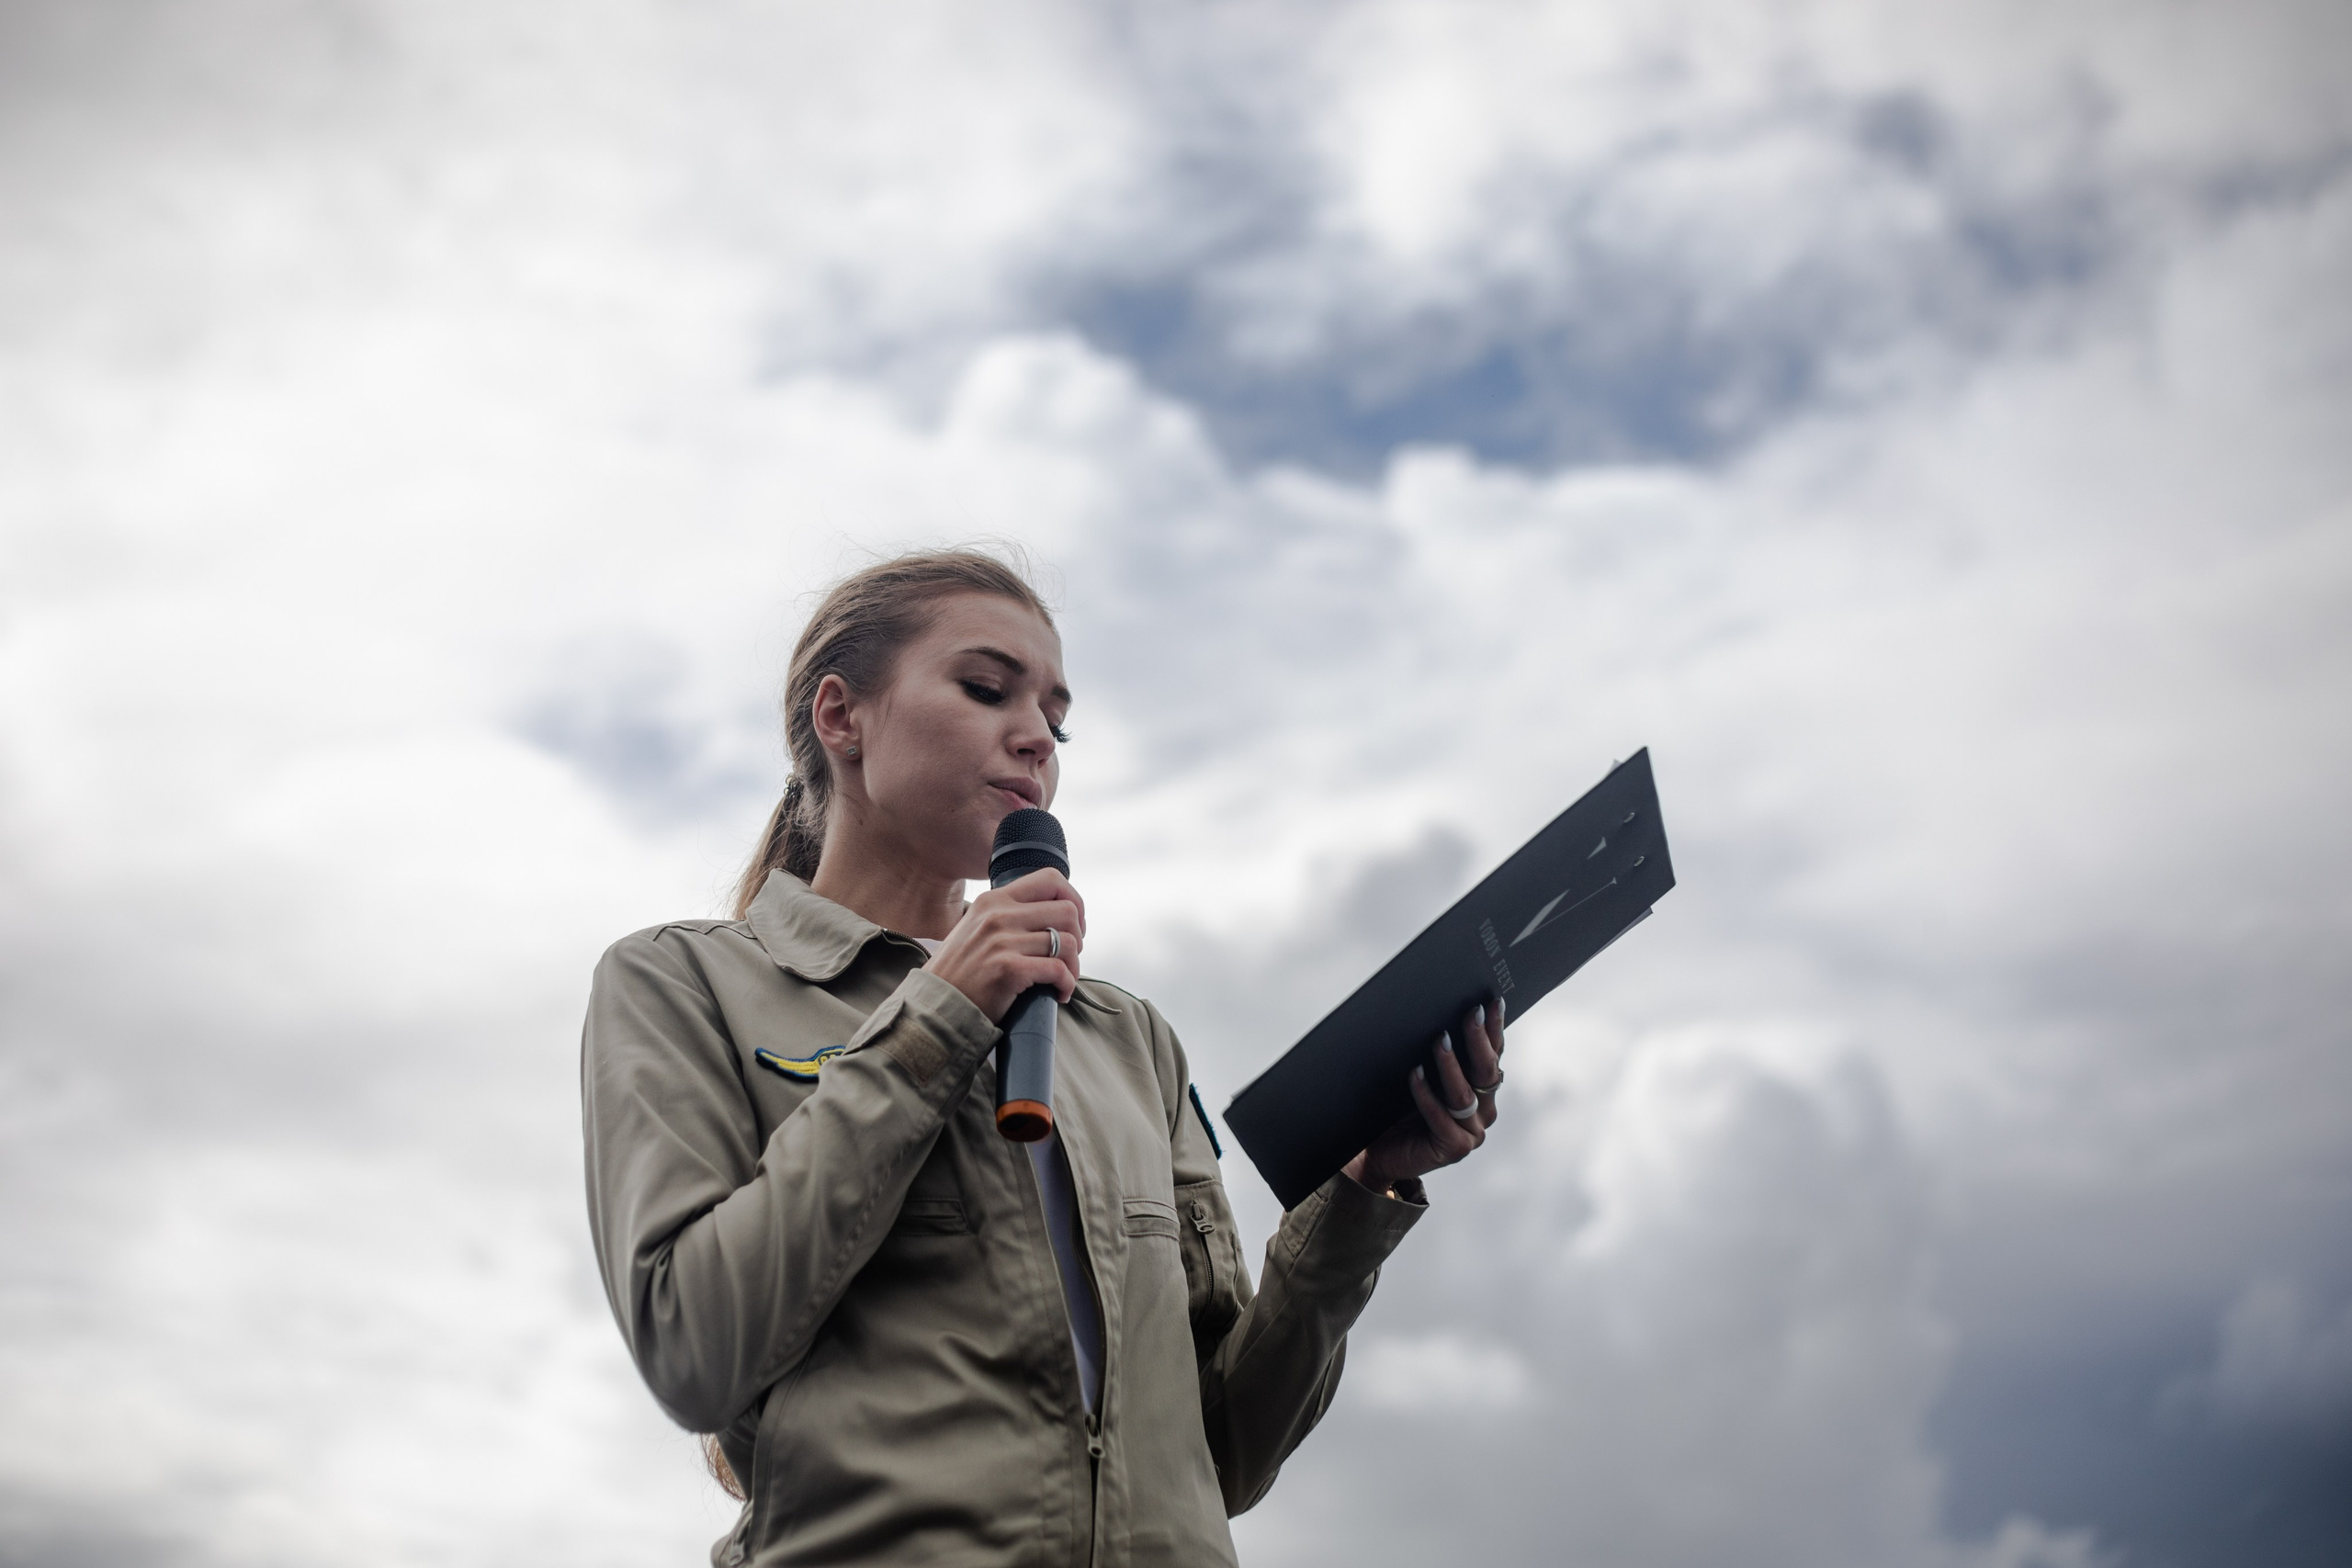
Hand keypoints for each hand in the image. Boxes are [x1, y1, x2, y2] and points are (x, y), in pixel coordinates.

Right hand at [924, 869, 1085, 1022]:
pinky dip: (1067, 984)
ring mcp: (1003, 942)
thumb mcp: (977, 928)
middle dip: (1078, 937)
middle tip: (1067, 958)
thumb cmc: (961, 972)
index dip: (1073, 900)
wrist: (936, 1005)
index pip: (1051, 879)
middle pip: (1067, 911)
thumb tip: (1052, 913)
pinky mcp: (1008, 970)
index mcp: (994, 900)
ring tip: (1063, 980)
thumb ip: (1007, 916)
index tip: (1072, 925)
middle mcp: (998, 915)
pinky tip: (1059, 994)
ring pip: (1068, 942)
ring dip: (1074, 965)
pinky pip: (1058, 970)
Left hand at [1344, 996, 1505, 1194]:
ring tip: (1440, 1039)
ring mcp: (1472, 1131)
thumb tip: (1433, 1010)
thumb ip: (1436, 1053)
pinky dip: (1426, 1094)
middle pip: (1486, 1070)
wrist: (1378, 1151)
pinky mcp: (1455, 1148)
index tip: (1492, 1002)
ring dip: (1451, 1065)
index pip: (1493, 1053)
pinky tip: (1415, 1073)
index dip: (1494, 1028)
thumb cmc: (1398, 1108)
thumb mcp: (1422, 1074)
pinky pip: (1440, 1117)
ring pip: (1464, 1094)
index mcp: (1481, 1088)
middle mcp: (1483, 1109)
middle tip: (1471, 1012)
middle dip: (1479, 1039)